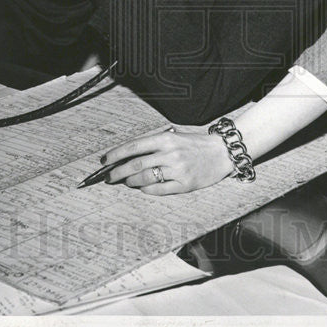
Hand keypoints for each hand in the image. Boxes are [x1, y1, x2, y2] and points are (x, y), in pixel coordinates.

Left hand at [102, 128, 234, 194]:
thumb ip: (154, 145)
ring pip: (145, 178)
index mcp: (166, 138)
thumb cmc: (196, 144)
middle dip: (117, 172)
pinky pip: (159, 190)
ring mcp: (177, 170)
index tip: (104, 161)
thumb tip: (128, 156)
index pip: (134, 146)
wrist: (222, 153)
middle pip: (135, 164)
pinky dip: (146, 190)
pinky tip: (142, 188)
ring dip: (131, 182)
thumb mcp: (175, 136)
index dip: (116, 154)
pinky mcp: (185, 184)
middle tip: (108, 177)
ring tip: (126, 182)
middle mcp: (170, 153)